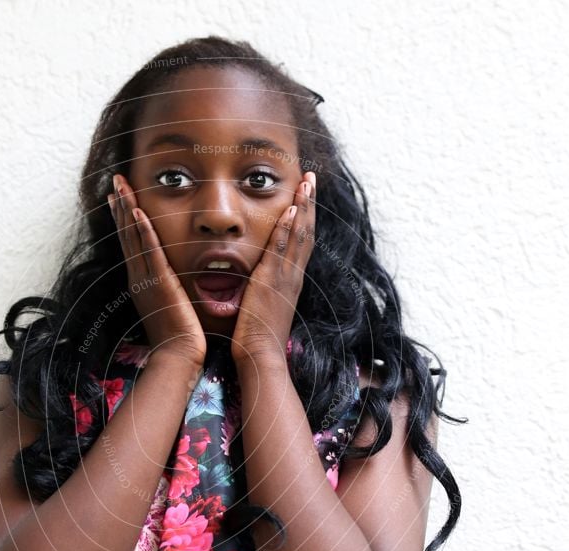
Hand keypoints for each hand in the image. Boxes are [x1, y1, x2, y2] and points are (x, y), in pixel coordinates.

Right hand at [108, 174, 206, 366]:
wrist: (178, 357)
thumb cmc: (179, 339)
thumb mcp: (171, 307)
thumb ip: (169, 291)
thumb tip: (172, 283)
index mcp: (142, 283)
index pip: (131, 243)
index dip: (125, 219)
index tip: (120, 198)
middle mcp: (139, 278)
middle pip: (127, 235)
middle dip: (121, 206)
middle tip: (115, 181)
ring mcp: (146, 280)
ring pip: (134, 238)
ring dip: (128, 209)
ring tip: (121, 186)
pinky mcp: (159, 283)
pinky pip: (150, 252)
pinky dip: (143, 231)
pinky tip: (139, 211)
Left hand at [230, 171, 316, 367]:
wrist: (260, 355)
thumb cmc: (257, 337)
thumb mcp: (262, 306)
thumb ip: (262, 288)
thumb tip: (257, 279)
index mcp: (290, 281)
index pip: (301, 241)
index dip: (305, 216)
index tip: (305, 194)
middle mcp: (293, 276)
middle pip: (307, 232)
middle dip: (309, 202)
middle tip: (311, 176)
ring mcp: (286, 278)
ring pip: (299, 235)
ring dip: (303, 206)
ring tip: (306, 181)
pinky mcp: (273, 282)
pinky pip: (283, 250)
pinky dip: (288, 229)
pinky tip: (291, 209)